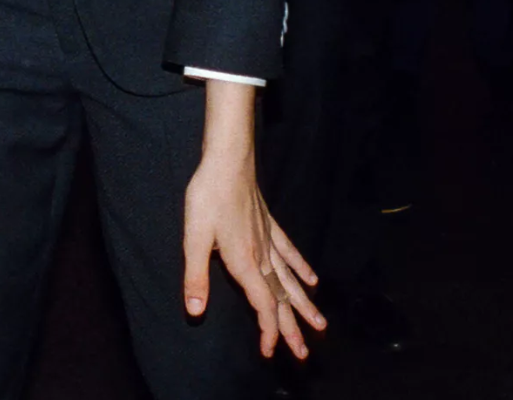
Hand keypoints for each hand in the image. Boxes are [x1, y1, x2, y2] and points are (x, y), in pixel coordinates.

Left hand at [183, 146, 323, 358]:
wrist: (227, 160)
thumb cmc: (207, 197)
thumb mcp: (193, 238)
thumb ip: (195, 277)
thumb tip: (195, 311)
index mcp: (244, 262)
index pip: (262, 304)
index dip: (268, 330)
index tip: (270, 351)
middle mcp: (262, 255)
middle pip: (281, 298)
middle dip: (291, 327)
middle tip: (304, 353)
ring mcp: (269, 239)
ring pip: (290, 279)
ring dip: (303, 304)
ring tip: (319, 323)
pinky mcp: (270, 225)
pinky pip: (290, 252)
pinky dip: (301, 267)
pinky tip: (312, 279)